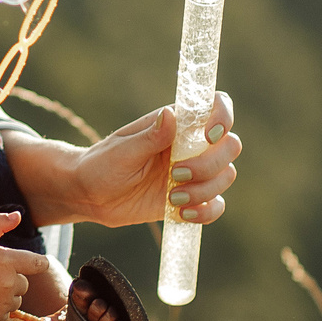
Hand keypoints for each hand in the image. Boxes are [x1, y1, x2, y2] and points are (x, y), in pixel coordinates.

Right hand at [0, 211, 46, 320]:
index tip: (34, 264)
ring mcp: (3, 301)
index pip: (38, 264)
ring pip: (16, 300)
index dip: (36, 263)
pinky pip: (6, 314)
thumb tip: (18, 216)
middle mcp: (8, 282)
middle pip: (24, 283)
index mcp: (7, 260)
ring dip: (5, 295)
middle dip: (12, 280)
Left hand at [67, 93, 239, 227]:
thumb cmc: (103, 164)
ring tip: (173, 198)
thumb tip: (170, 114)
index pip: (215, 107)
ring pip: (226, 176)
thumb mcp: (122, 150)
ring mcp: (194, 172)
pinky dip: (206, 211)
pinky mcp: (191, 198)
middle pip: (229, 146)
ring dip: (205, 190)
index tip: (209, 136)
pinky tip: (183, 213)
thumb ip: (150, 136)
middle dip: (210, 164)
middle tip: (176, 175)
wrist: (91, 195)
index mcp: (176, 124)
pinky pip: (216, 205)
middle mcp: (190, 145)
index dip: (222, 117)